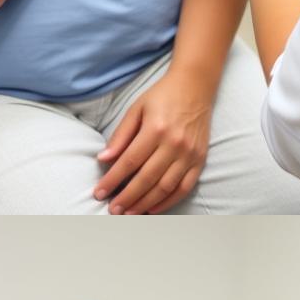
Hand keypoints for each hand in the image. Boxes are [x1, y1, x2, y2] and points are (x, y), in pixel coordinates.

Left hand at [94, 71, 211, 214]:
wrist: (195, 86)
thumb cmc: (161, 97)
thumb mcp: (136, 110)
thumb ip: (120, 136)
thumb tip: (103, 159)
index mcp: (155, 129)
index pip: (129, 162)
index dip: (112, 180)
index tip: (99, 193)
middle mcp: (174, 144)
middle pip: (146, 179)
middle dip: (127, 197)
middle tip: (112, 210)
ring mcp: (190, 154)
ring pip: (165, 187)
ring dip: (145, 203)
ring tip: (128, 213)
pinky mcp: (200, 159)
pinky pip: (184, 187)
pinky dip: (168, 201)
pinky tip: (152, 208)